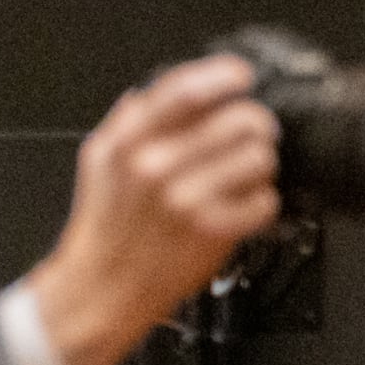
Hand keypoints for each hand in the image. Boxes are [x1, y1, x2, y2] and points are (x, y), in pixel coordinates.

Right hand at [24, 57, 283, 364]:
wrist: (101, 288)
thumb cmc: (106, 227)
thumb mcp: (98, 163)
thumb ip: (126, 122)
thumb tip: (150, 89)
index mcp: (127, 143)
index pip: (186, 89)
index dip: (224, 75)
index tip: (240, 77)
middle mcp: (155, 166)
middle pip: (242, 119)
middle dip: (255, 126)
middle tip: (249, 137)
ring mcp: (186, 199)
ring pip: (260, 158)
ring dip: (259, 168)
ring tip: (239, 178)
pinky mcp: (212, 230)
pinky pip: (265, 200)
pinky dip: (260, 205)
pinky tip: (237, 209)